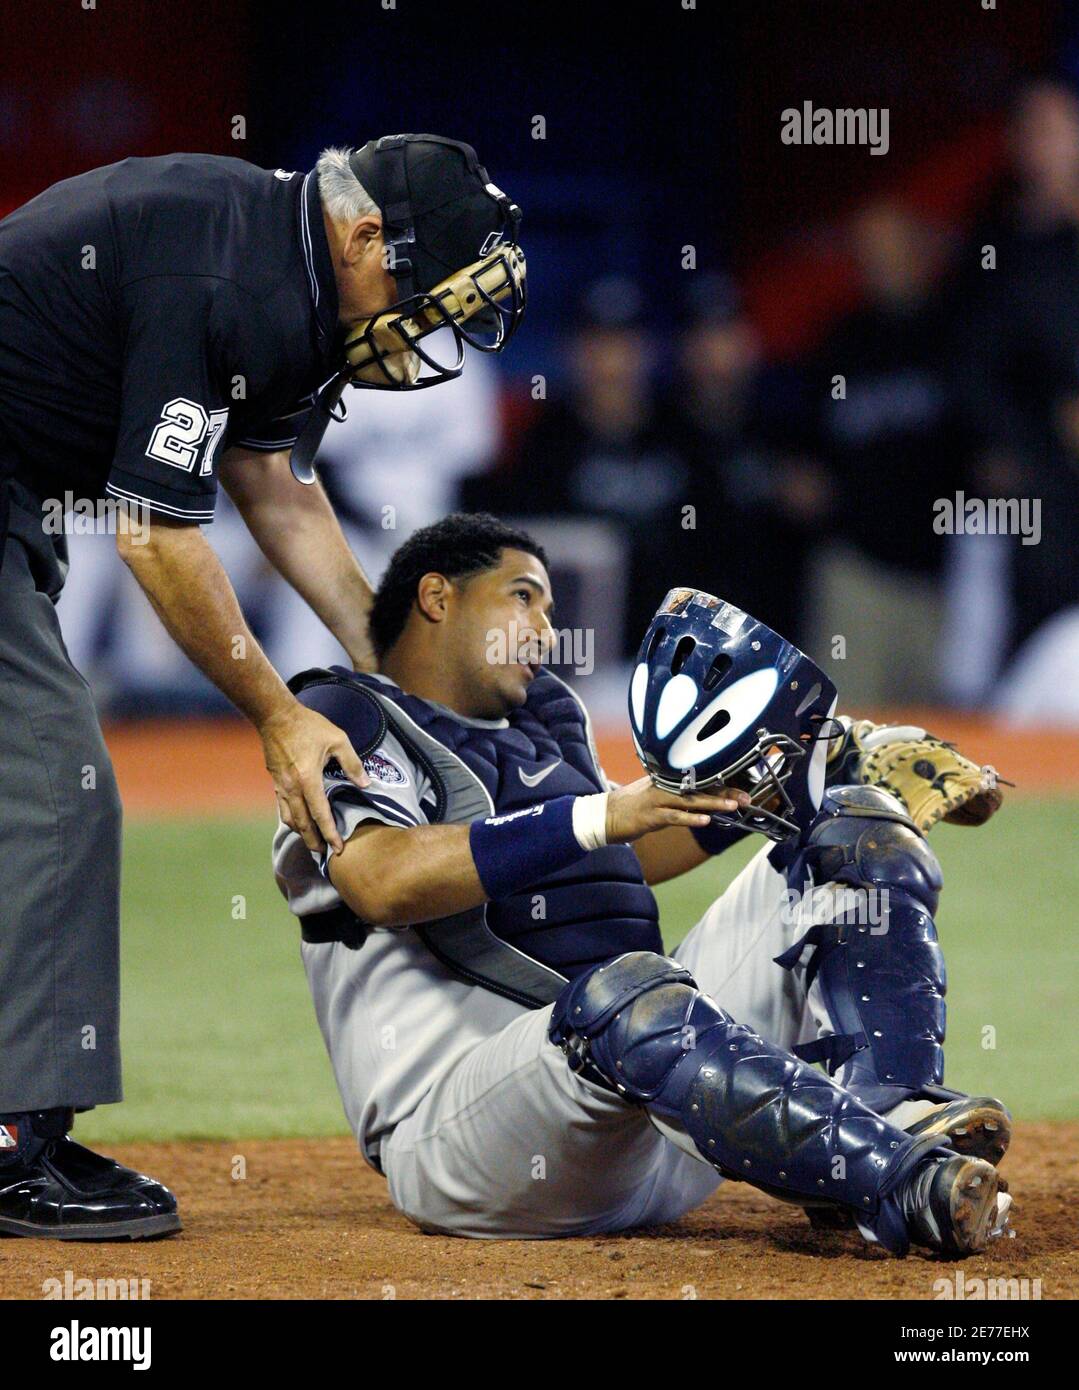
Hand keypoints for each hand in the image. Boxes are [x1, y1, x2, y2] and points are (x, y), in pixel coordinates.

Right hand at [260, 700, 368, 853]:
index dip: (330, 833)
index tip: (337, 848)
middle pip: (302, 823)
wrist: (275, 716)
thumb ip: (352, 763)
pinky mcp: (275, 782)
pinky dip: (292, 819)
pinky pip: (283, 807)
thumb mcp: (338, 739)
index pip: (320, 814)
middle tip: (324, 854)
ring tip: (312, 841)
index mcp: (308, 779)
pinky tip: (300, 821)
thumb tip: (365, 783)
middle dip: (313, 841)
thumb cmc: (308, 725)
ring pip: (289, 818)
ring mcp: (280, 786)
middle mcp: (292, 787)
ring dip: (301, 832)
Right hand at [604, 776, 748, 843]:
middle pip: (699, 787)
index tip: (743, 786)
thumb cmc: (633, 807)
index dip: (722, 783)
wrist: (603, 815)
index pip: (699, 779)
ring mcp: (657, 800)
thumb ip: (678, 795)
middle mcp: (664, 786)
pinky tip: (705, 821)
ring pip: (689, 800)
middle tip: (746, 797)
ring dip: (712, 803)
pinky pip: (673, 817)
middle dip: (724, 792)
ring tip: (732, 806)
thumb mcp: (656, 794)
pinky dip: (690, 818)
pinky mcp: (650, 816)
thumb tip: (703, 800)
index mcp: (667, 780)